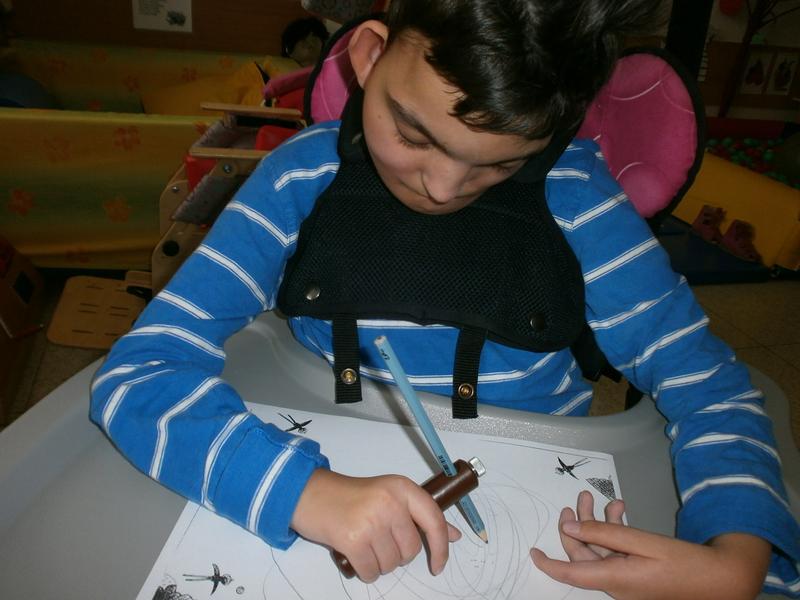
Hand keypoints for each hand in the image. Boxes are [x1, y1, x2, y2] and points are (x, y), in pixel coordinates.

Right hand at [290, 468, 460, 581]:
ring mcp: (372, 521)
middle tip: (378, 540)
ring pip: (392, 564)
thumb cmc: (350, 497)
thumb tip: (454, 536)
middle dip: (397, 554)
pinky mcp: (353, 540)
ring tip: (364, 543)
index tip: (439, 565)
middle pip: (411, 550)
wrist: (309, 494)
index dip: (441, 547)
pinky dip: (366, 571)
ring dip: (379, 562)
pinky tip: (355, 555)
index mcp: (402, 488)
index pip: (434, 520)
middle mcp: (390, 502)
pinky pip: (372, 572)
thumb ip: (421, 515)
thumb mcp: (389, 496)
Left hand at [531, 490, 770, 599]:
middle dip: (578, 523)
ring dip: (599, 522)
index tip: (532, 551)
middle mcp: (615, 582)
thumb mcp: (642, 543)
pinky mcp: (637, 575)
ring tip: (604, 498)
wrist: (721, 580)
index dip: (547, 563)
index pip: (569, 573)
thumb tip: (569, 528)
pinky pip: (616, 552)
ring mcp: (626, 580)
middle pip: (583, 554)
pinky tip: (622, 509)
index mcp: (613, 578)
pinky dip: (616, 531)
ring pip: (600, 550)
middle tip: (580, 496)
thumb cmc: (683, 563)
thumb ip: (604, 534)